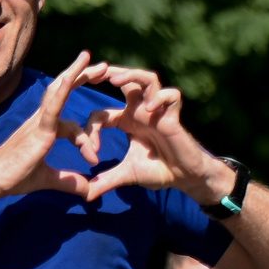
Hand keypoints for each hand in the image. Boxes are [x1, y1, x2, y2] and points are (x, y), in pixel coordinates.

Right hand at [0, 51, 106, 199]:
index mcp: (44, 129)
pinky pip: (51, 107)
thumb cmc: (14, 178)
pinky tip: (70, 78)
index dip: (86, 139)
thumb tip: (89, 191)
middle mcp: (41, 120)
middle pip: (64, 91)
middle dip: (82, 77)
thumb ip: (69, 182)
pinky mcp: (38, 129)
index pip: (71, 123)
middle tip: (102, 66)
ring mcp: (39, 122)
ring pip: (58, 91)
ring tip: (89, 58)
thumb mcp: (49, 180)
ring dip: (75, 73)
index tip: (94, 159)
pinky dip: (61, 92)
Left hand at [73, 64, 224, 200]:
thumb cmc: (157, 171)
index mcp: (126, 121)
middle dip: (109, 73)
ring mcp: (158, 111)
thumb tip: (85, 195)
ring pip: (147, 79)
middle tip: (93, 73)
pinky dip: (162, 97)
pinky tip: (151, 108)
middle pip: (126, 80)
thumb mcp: (127, 174)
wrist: (183, 178)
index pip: (101, 114)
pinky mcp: (173, 116)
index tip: (92, 153)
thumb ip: (106, 181)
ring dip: (131, 75)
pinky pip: (171, 96)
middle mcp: (141, 111)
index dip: (91, 130)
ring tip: (114, 81)